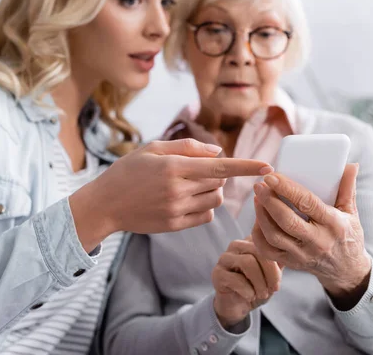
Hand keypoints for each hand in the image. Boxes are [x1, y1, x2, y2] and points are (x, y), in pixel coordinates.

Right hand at [70, 139, 272, 248]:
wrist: (104, 204)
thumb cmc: (128, 171)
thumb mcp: (152, 149)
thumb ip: (188, 147)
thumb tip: (219, 151)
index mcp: (174, 167)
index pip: (220, 166)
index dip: (247, 166)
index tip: (268, 166)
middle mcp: (178, 190)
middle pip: (220, 182)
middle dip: (217, 173)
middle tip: (196, 169)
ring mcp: (177, 210)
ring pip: (215, 199)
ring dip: (212, 190)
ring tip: (189, 185)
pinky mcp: (175, 225)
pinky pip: (205, 215)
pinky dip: (204, 205)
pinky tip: (185, 200)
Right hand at [212, 238, 281, 328]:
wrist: (239, 306)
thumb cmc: (256, 288)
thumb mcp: (272, 276)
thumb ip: (280, 263)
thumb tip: (291, 254)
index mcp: (251, 242)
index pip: (267, 244)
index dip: (276, 264)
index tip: (278, 283)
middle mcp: (236, 245)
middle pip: (258, 251)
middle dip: (270, 273)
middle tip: (273, 289)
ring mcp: (224, 258)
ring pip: (247, 262)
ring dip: (259, 283)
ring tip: (262, 294)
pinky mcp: (217, 273)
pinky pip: (235, 278)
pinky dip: (247, 290)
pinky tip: (250, 296)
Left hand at [251, 164, 371, 309]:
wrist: (346, 271)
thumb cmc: (348, 235)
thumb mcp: (351, 212)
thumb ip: (347, 188)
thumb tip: (351, 165)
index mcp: (334, 225)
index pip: (307, 203)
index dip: (287, 189)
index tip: (272, 176)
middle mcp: (317, 241)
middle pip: (287, 221)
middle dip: (269, 201)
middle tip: (259, 185)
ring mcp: (302, 255)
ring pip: (274, 236)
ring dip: (261, 216)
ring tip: (257, 198)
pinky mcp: (291, 263)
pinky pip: (268, 251)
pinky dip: (258, 234)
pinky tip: (258, 219)